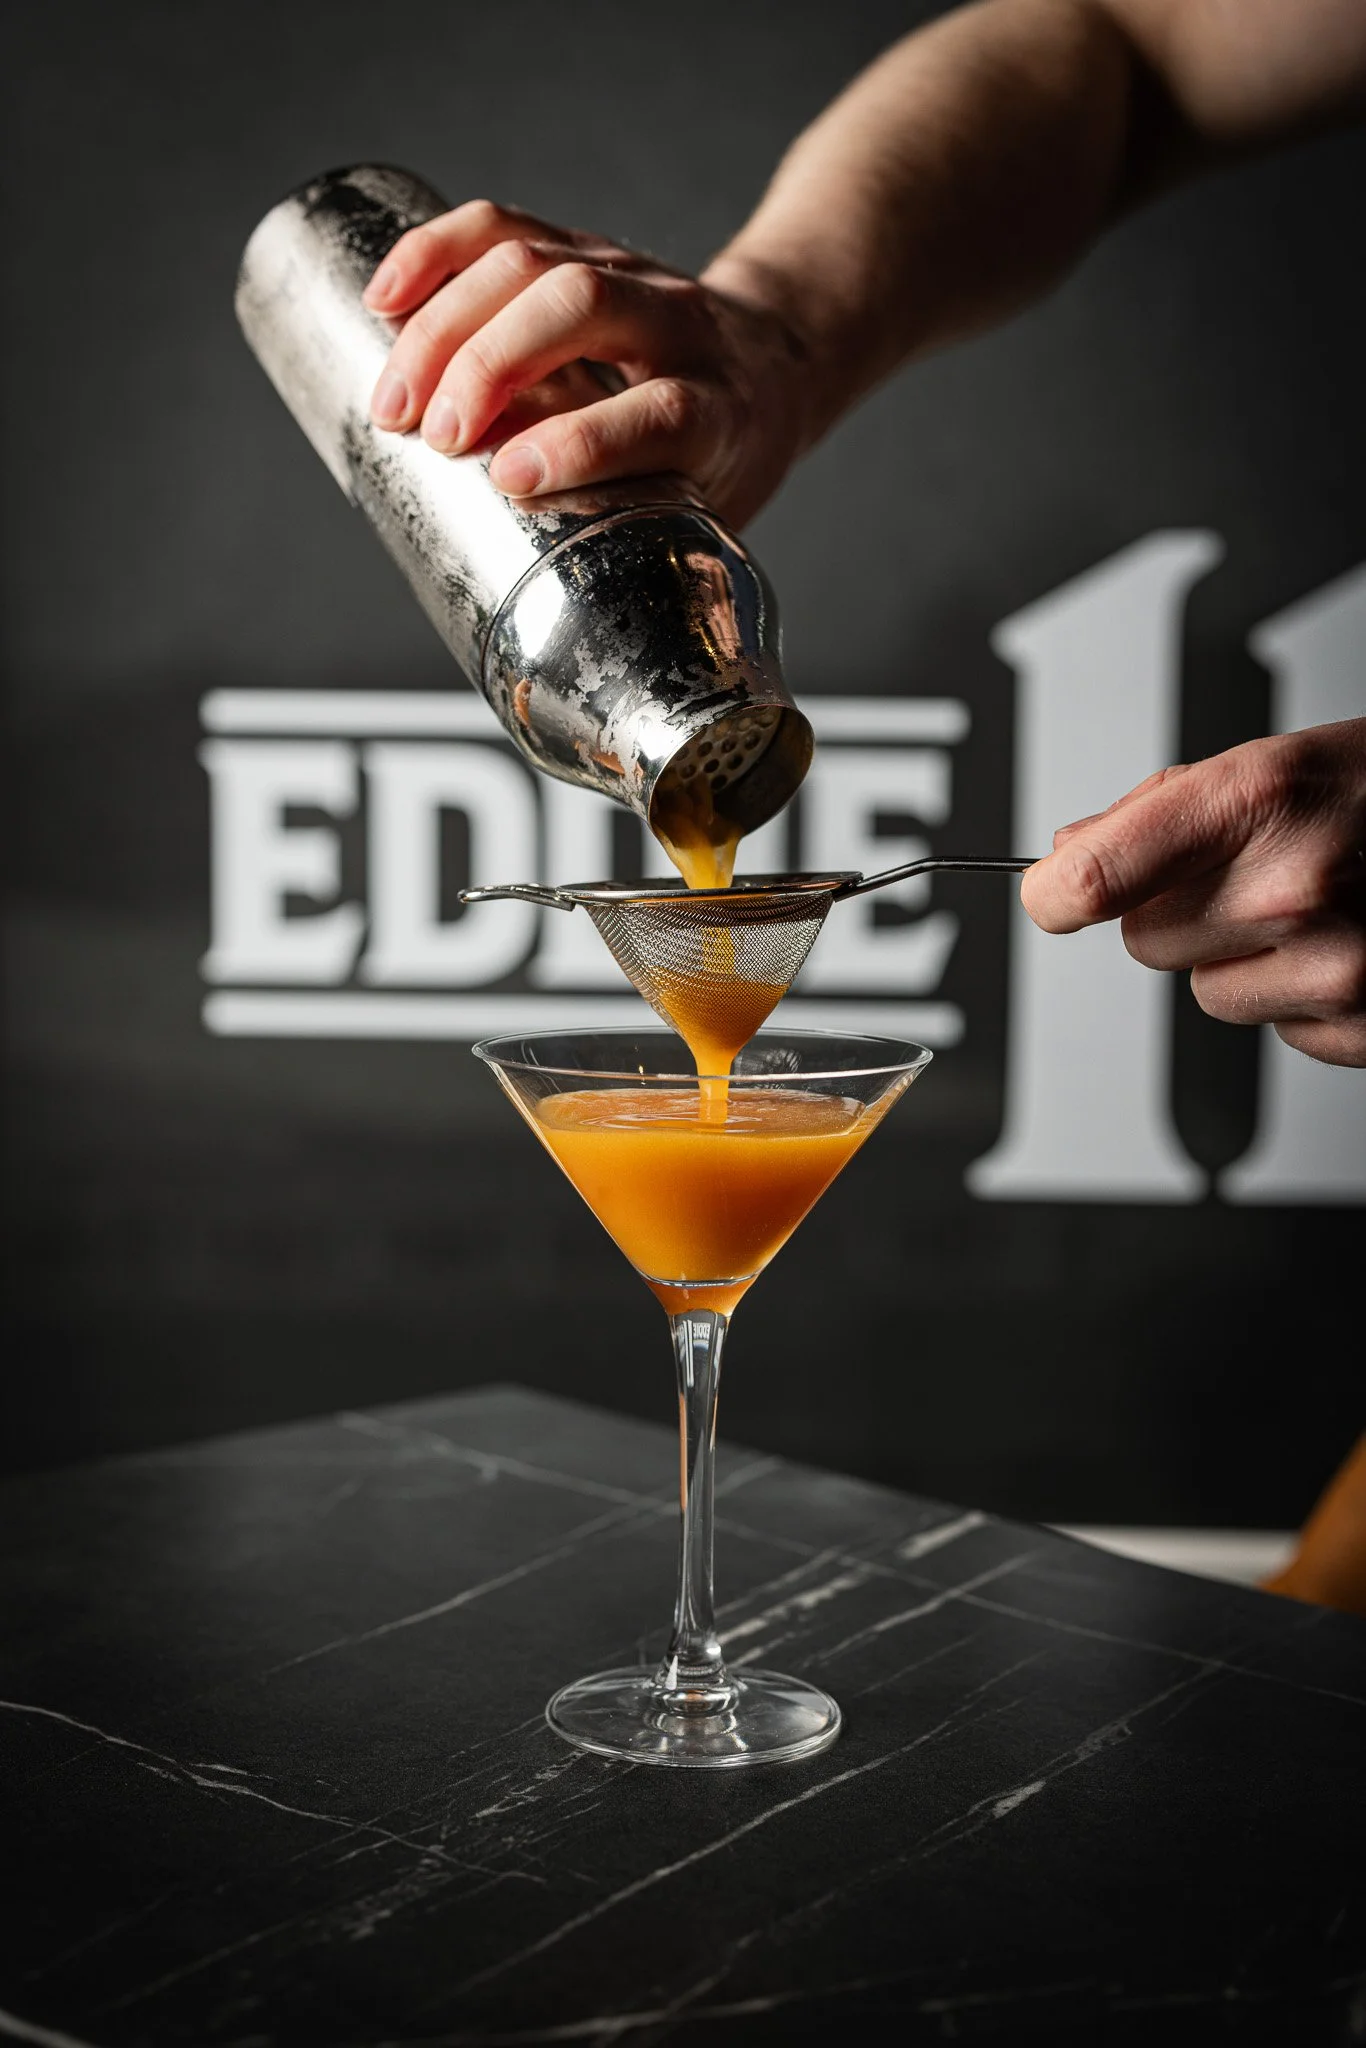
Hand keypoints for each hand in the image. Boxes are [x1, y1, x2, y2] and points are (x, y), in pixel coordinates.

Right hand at [361, 200, 814, 525]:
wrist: (774, 360)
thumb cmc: (728, 456)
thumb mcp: (714, 512)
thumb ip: (645, 547)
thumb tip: (556, 620)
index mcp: (720, 407)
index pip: (658, 410)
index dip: (584, 441)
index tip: (510, 477)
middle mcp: (678, 326)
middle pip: (580, 308)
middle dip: (489, 364)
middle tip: (434, 435)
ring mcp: (627, 274)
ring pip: (531, 261)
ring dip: (447, 323)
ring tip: (395, 399)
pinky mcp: (581, 247)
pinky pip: (503, 227)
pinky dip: (435, 253)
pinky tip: (385, 298)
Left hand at [1020, 719, 1365, 1066]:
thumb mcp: (1276, 760)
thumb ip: (1159, 810)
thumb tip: (1067, 859)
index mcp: (1258, 802)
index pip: (1094, 880)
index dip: (1056, 892)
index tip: (1052, 893)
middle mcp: (1294, 889)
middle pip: (1143, 942)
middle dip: (1178, 911)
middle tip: (1252, 872)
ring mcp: (1336, 968)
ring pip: (1206, 991)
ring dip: (1240, 956)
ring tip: (1315, 906)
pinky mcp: (1363, 1029)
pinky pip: (1275, 1025)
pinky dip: (1299, 994)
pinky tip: (1350, 941)